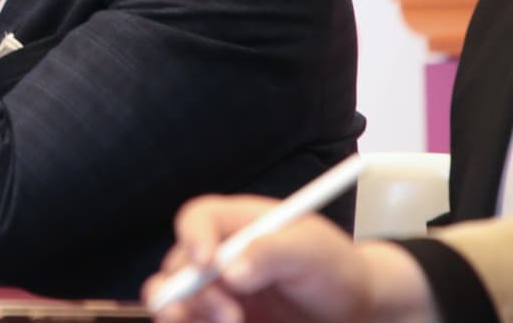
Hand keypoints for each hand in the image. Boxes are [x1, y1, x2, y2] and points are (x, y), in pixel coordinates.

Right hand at [143, 195, 391, 322]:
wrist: (353, 311)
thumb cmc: (335, 269)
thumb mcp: (312, 250)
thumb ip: (271, 252)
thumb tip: (230, 270)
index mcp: (236, 224)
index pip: (197, 219)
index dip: (193, 238)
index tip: (208, 264)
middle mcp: (218, 257)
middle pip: (178, 268)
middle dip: (192, 293)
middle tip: (229, 315)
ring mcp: (219, 292)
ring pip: (178, 303)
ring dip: (192, 317)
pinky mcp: (223, 320)